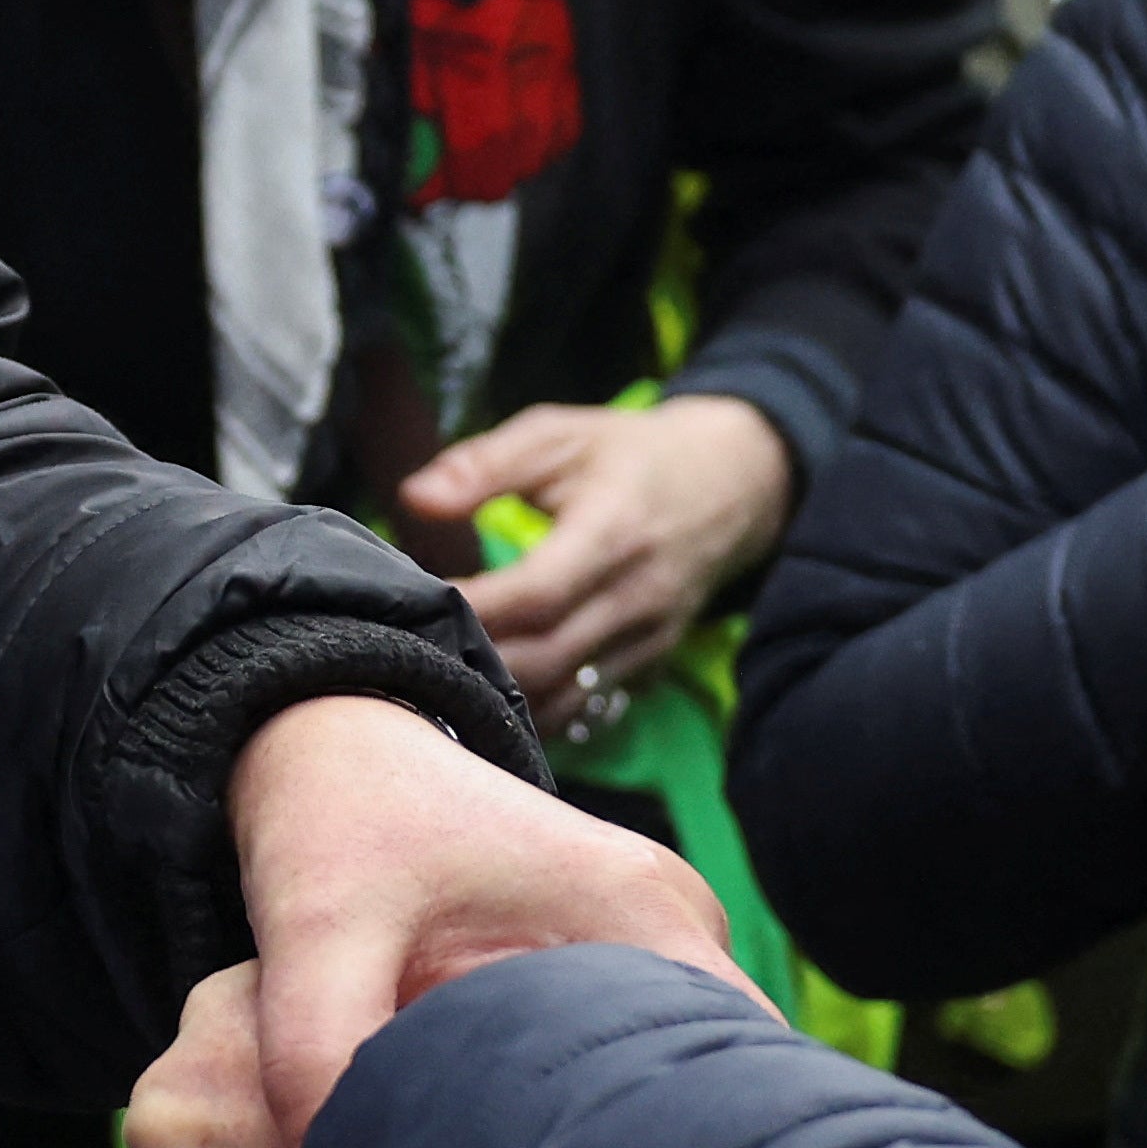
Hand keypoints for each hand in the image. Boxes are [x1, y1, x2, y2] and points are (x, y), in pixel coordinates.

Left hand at [224, 692, 735, 1147]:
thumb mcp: (313, 936)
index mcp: (641, 908)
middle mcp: (678, 924)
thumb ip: (317, 1058)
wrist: (336, 746)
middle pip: (734, 1084)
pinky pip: (650, 1058)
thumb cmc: (335, 827)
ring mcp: (661, 943)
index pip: (740, 1066)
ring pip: (693, 1077)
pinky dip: (615, 1117)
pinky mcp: (624, 966)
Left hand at [403, 389, 797, 696]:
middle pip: (546, 657)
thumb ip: (484, 464)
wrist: (733, 483)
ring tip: (442, 674)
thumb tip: (413, 498)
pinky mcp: (649, 664)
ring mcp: (648, 638)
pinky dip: (534, 711)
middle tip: (413, 645)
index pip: (538, 592)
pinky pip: (585, 707)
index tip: (417, 602)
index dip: (475, 607)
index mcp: (613, 531)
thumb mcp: (559, 436)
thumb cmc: (631, 455)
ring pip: (564, 696)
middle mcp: (637, 595)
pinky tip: (490, 696)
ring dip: (500, 697)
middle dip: (474, 660)